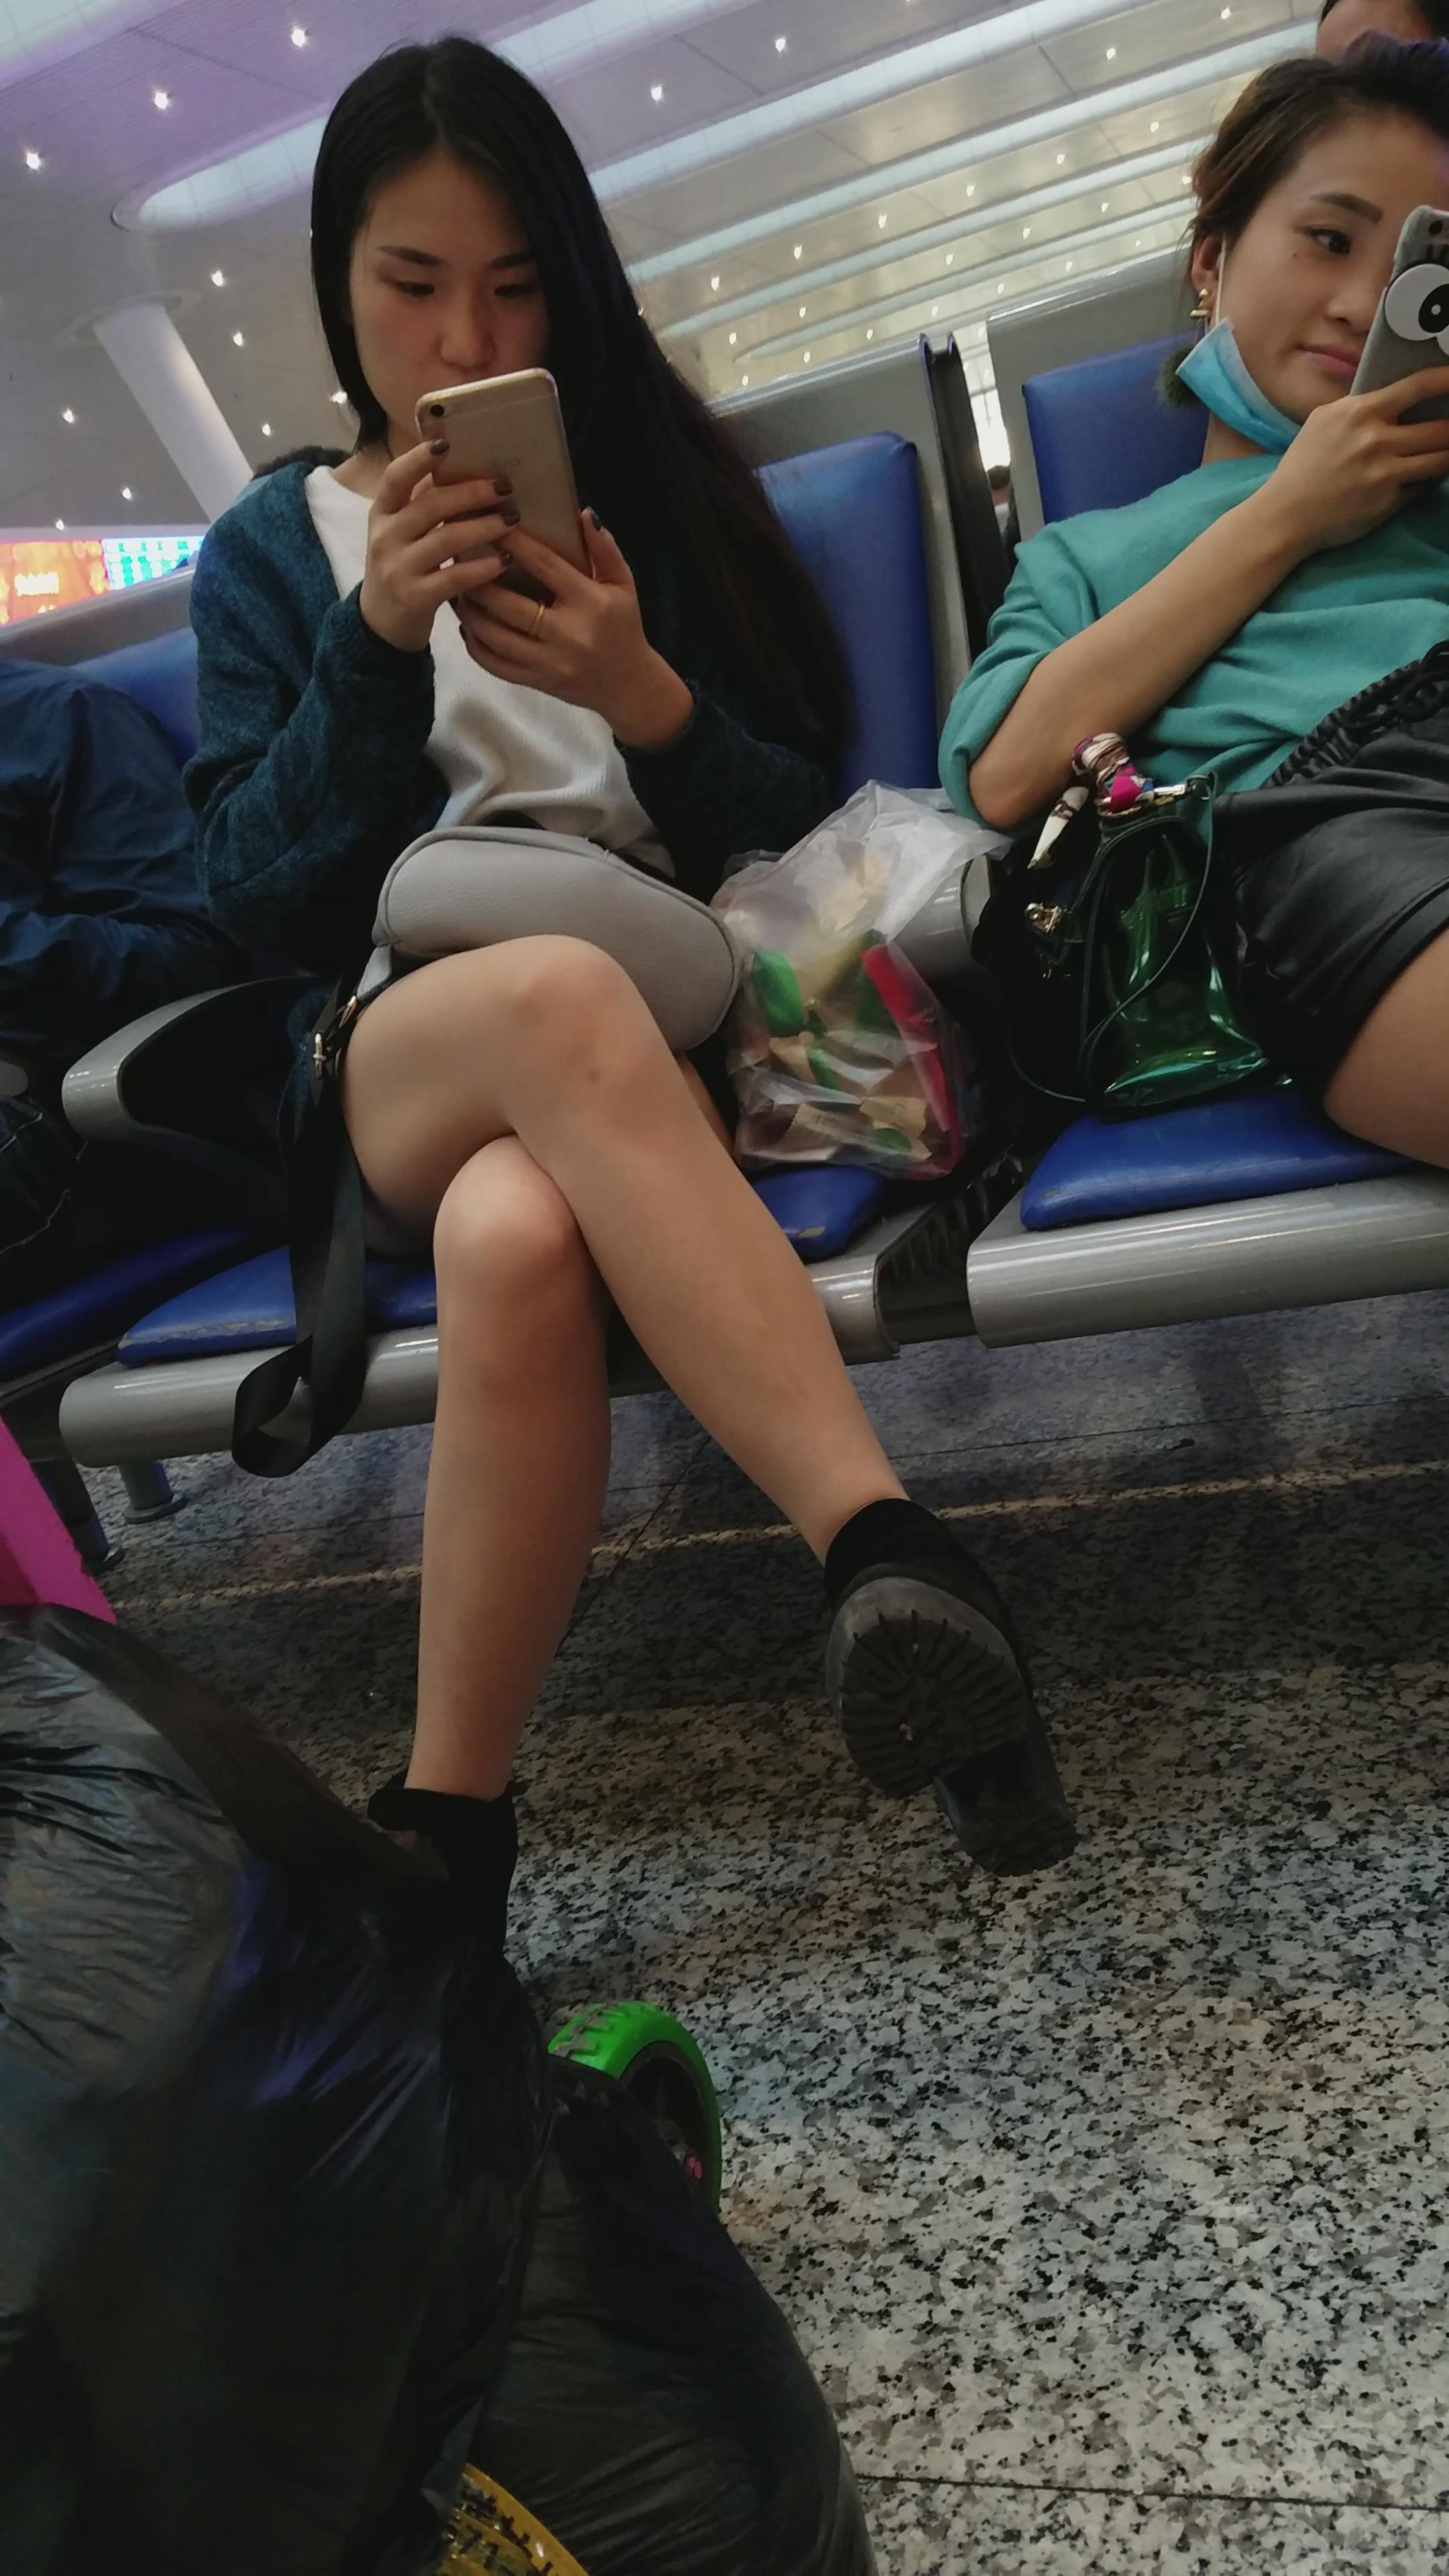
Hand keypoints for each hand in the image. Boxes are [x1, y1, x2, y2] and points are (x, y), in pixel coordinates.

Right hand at [358, 438, 520, 652]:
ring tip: (512, 520)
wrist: (380, 624)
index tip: (447, 444)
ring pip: (446, 539)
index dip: (419, 459)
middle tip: (504, 488)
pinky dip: (482, 567)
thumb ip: (421, 504)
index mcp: (381, 513)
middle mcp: (385, 537)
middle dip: (471, 493)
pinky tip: (504, 560)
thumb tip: (460, 468)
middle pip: (431, 505)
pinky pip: (454, 577)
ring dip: (484, 527)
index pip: (395, 477)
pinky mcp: (414, 597)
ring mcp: (397, 568)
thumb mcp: (400, 532)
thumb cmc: (401, 568)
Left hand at [455, 513, 694, 747]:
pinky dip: (475, 646)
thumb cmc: (625, 628)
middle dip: (479, 581)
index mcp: (589, 603)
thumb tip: (584, 513)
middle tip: (459, 559)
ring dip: (470, 613)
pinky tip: (468, 627)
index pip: (545, 566)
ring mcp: (549, 662)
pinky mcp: (537, 682)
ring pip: (495, 637)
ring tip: (457, 591)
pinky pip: (496, 665)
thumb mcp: (624, 585)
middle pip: (509, 605)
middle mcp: (567, 634)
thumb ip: (605, 550)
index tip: (491, 523)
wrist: (629, 686)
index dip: (514, 544)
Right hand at [1255, 367, 1448, 557]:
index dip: (1448, 379)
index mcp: (1360, 412)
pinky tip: (1419, 479)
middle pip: (1441, 428)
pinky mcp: (1388, 501)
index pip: (1418, 386)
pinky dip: (1425, 481)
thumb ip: (1359, 407)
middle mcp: (1376, 439)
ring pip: (1441, 459)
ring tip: (1444, 453)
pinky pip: (1422, 487)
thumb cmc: (1302, 465)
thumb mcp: (1324, 420)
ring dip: (1448, 455)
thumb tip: (1395, 399)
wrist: (1285, 515)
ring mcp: (1384, 473)